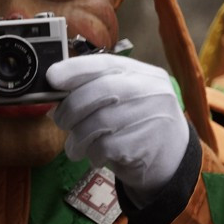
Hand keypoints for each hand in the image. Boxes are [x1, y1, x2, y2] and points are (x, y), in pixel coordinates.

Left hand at [47, 55, 189, 203]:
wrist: (172, 160)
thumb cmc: (139, 126)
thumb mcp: (125, 100)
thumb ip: (97, 92)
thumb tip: (55, 94)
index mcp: (143, 74)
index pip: (106, 63)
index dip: (75, 69)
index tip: (52, 77)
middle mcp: (150, 90)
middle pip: (100, 91)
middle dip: (71, 108)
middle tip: (60, 121)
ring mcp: (151, 117)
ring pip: (98, 122)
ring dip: (77, 138)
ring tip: (75, 147)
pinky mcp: (145, 145)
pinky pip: (105, 146)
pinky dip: (92, 153)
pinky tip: (96, 156)